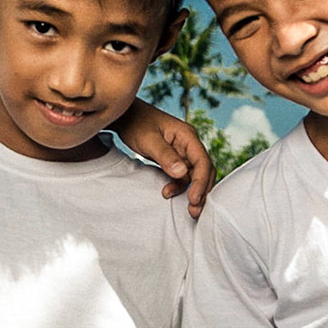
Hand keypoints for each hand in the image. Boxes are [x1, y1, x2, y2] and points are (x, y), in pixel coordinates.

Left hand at [111, 101, 215, 218]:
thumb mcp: (148, 140)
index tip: (194, 199)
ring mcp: (182, 152)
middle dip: (202, 191)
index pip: (202, 161)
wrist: (124, 116)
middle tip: (194, 211)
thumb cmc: (136, 123)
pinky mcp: (174, 159)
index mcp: (187, 136)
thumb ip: (165, 156)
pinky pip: (182, 176)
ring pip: (194, 176)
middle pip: (204, 170)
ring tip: (186, 209)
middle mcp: (188, 144)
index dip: (201, 182)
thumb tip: (182, 173)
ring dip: (191, 191)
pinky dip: (179, 187)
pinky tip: (167, 193)